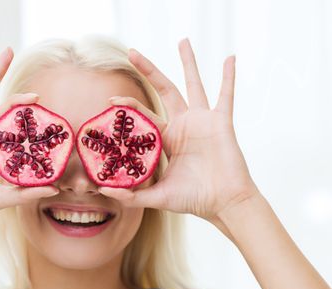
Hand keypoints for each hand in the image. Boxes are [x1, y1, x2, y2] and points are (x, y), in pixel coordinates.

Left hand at [99, 39, 259, 233]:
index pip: (144, 116)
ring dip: (188, 63)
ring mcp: (202, 121)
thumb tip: (102, 190)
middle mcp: (183, 125)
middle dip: (149, 70)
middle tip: (132, 52)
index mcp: (168, 139)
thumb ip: (131, 195)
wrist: (223, 204)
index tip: (110, 100)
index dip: (128, 106)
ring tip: (183, 40)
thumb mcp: (158, 196)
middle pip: (164, 90)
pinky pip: (226, 95)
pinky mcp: (221, 122)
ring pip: (193, 85)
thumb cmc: (194, 199)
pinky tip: (230, 58)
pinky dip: (228, 77)